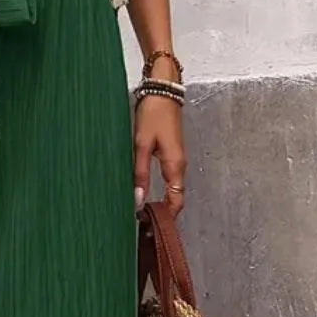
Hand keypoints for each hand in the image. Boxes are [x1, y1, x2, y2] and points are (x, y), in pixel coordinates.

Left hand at [133, 61, 186, 215]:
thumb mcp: (141, 145)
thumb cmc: (153, 113)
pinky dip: (160, 189)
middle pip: (176, 198)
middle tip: (143, 225)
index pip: (176, 202)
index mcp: (175, 165)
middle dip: (162, 213)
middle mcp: (179, 165)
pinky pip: (169, 178)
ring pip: (172, 189)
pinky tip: (145, 192)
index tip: (151, 228)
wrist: (162, 89)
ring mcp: (176, 159)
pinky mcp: (171, 153)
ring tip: (142, 213)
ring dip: (161, 202)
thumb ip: (139, 173)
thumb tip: (137, 199)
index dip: (166, 218)